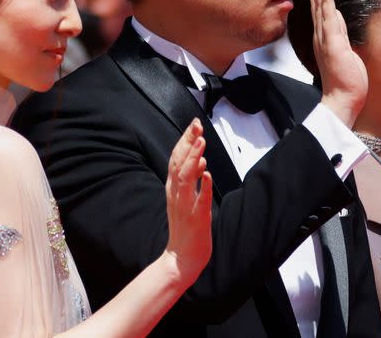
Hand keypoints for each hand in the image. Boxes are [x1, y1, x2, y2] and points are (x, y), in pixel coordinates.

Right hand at [164, 119, 212, 282]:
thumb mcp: (185, 197)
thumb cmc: (185, 226)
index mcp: (173, 187)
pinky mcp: (196, 218)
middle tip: (197, 126)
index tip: (194, 124)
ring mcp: (185, 206)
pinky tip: (207, 174)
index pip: (176, 158)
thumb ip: (191, 178)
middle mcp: (176, 194)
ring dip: (193, 160)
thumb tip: (200, 159)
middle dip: (188, 143)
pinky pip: (199, 200)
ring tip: (201, 143)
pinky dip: (203, 187)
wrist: (181, 257)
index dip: (184, 140)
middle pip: (178, 163)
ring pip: (186, 179)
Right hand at [309, 0, 367, 126]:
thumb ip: (339, 31)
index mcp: (324, 33)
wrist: (341, 100)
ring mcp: (325, 38)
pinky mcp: (332, 46)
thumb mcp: (344, 49)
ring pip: (321, 3)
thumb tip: (338, 14)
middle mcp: (321, 32)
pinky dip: (325, 1)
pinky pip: (328, 19)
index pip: (320, 2)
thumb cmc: (345, 78)